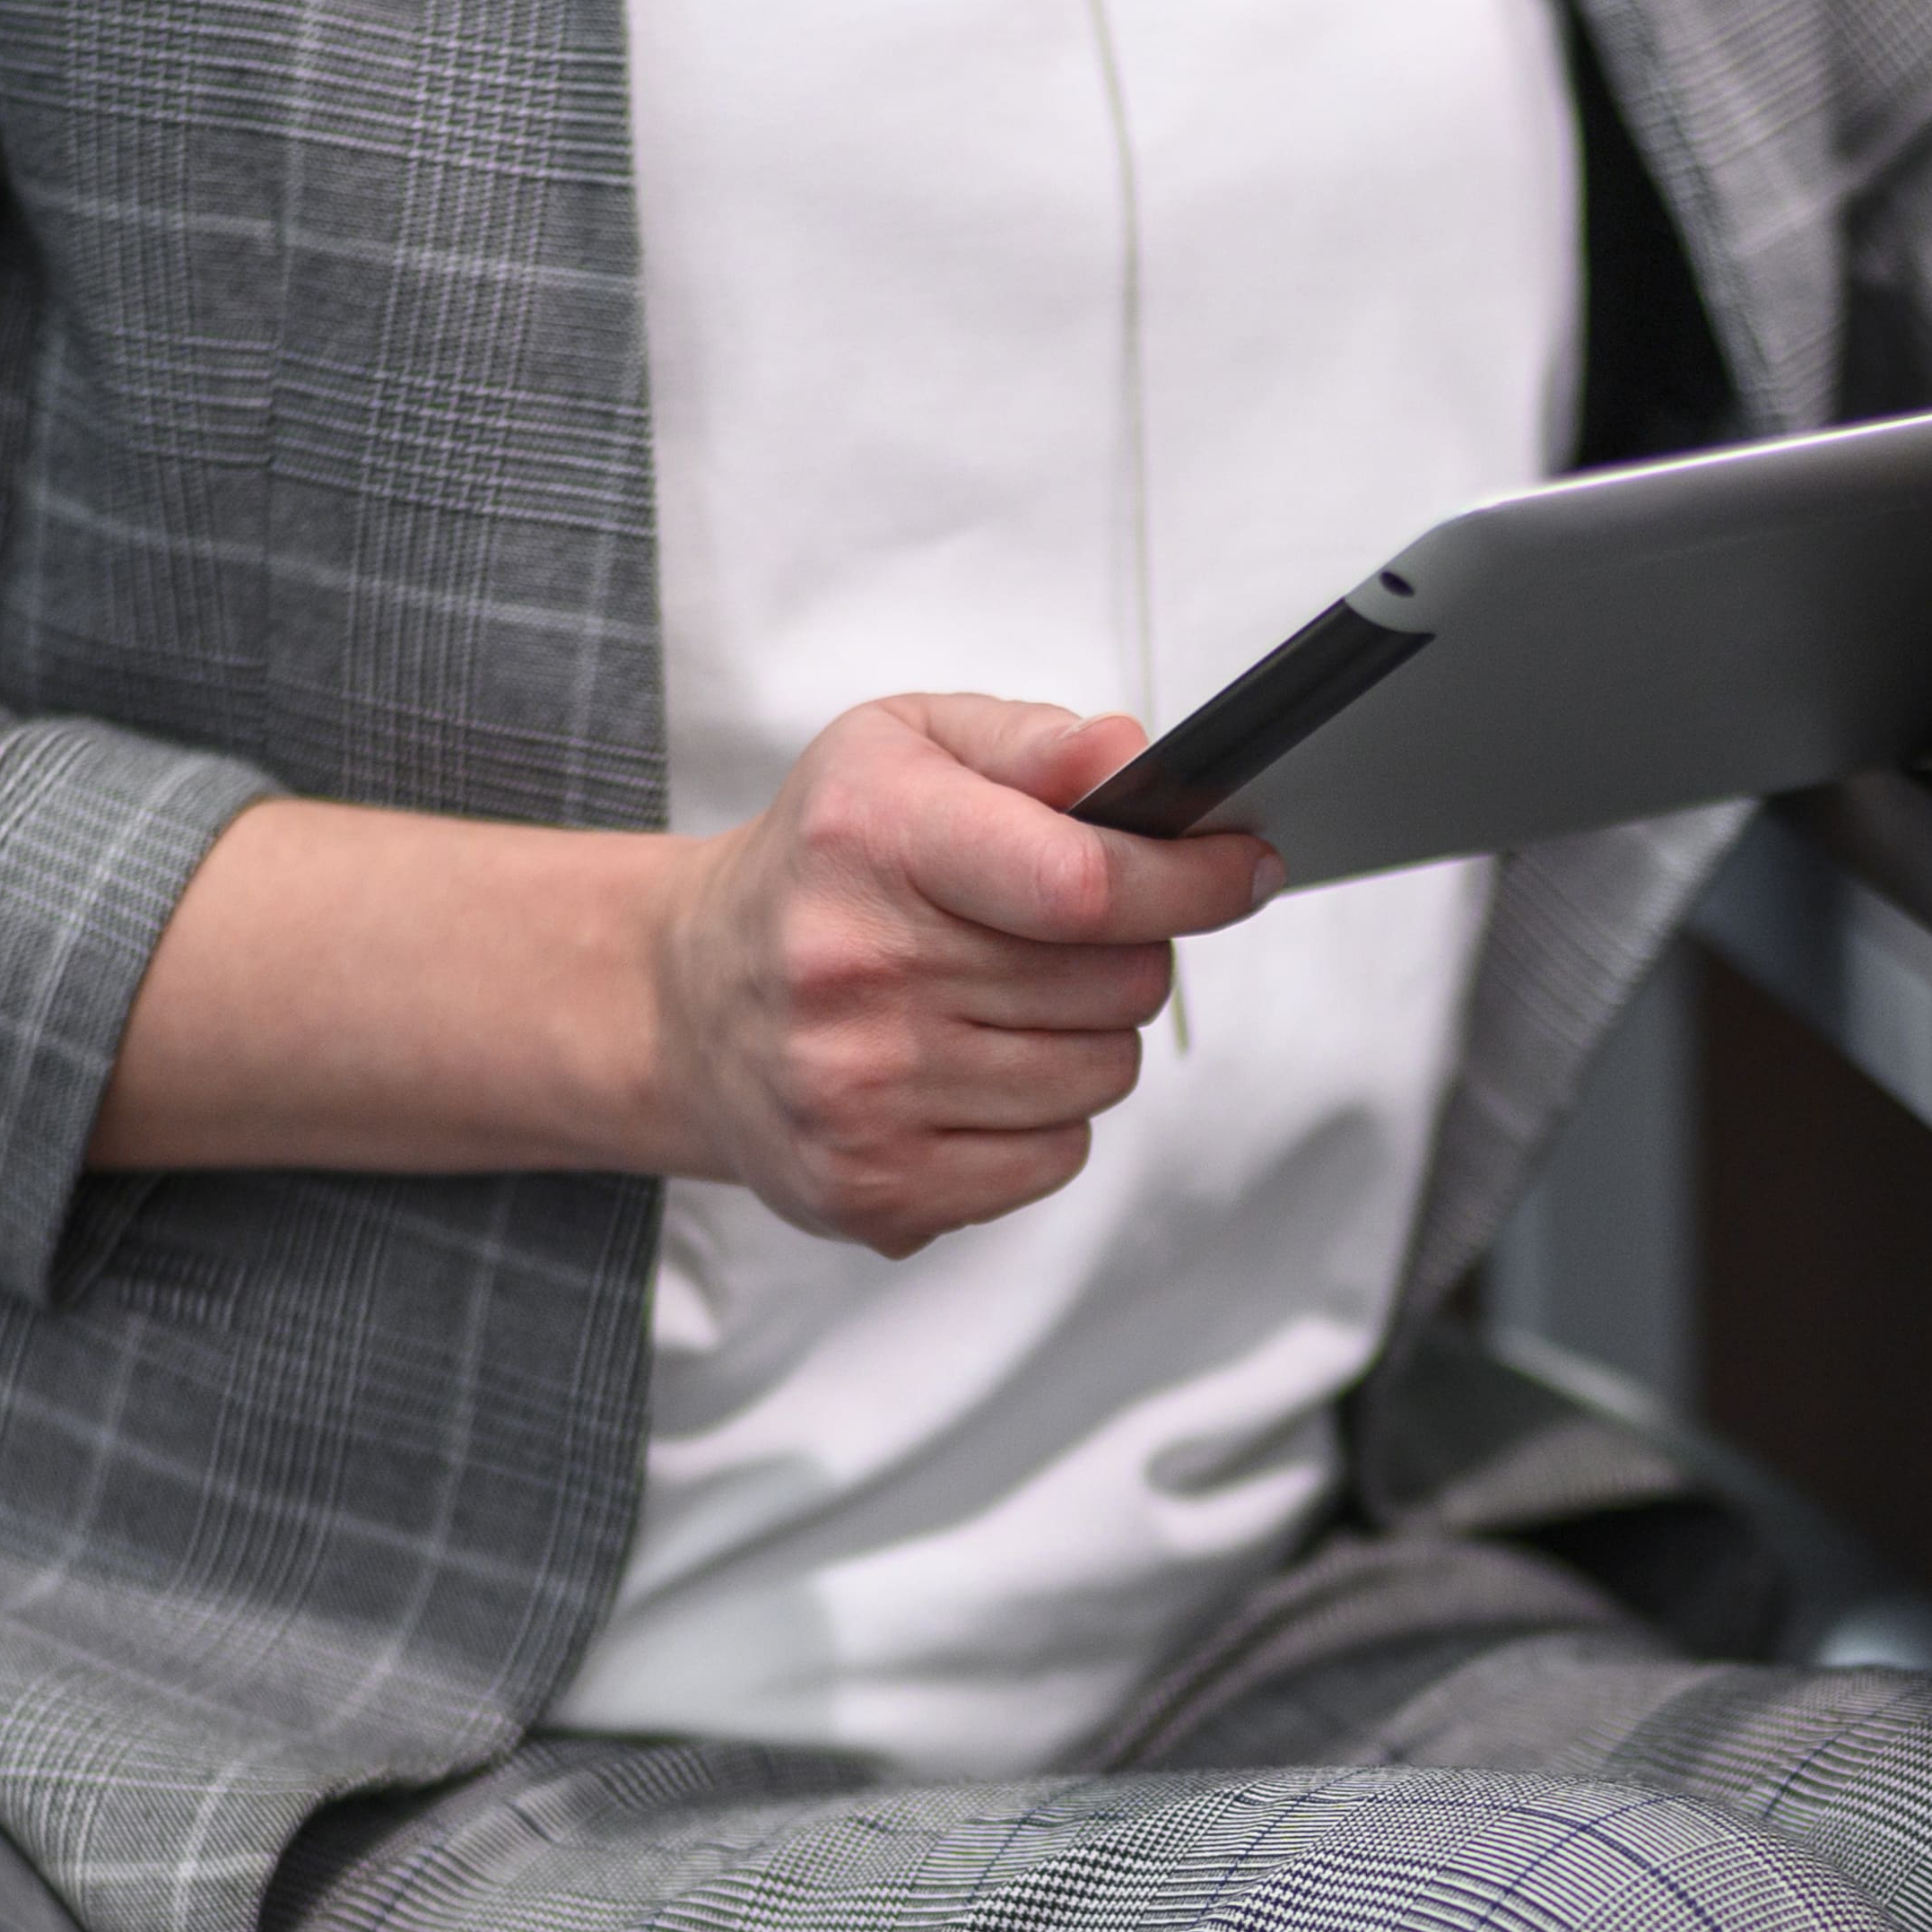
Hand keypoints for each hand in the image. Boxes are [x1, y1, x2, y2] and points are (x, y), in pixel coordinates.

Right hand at [653, 694, 1277, 1254]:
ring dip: (1089, 1037)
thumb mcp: (903, 749)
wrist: (687, 1000)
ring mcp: (859, 1094)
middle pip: (1115, 985)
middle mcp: (853, 973)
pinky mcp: (872, 1187)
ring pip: (1099, 1078)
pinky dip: (1044, 1118)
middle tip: (1071, 935)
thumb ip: (1029, 744)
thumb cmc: (822, 863)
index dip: (1190, 880)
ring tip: (1009, 1003)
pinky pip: (1053, 1160)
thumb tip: (1132, 757)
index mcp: (868, 840)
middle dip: (1130, 952)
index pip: (1082, 883)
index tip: (1244, 868)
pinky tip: (974, 1074)